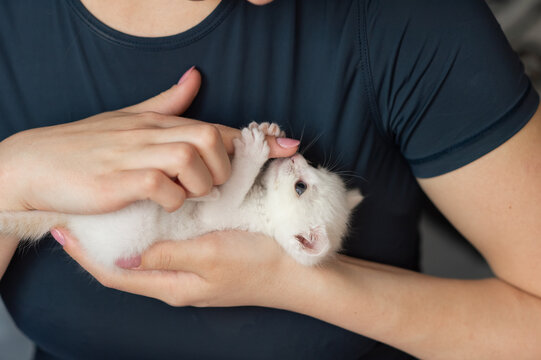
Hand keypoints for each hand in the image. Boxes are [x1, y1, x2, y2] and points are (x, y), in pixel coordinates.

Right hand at [0, 67, 298, 213]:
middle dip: (224, 165)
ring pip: (191, 159)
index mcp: (158, 123)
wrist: (35, 164)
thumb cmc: (85, 146)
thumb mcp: (128, 119)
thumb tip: (194, 77)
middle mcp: (152, 135)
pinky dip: (172, 198)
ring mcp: (136, 156)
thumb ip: (165, 103)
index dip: (256, 140)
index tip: (290, 147)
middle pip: (210, 137)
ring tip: (189, 193)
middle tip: (214, 184)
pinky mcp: (120, 181)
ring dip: (200, 182)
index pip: (217, 126)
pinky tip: (164, 202)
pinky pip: (163, 187)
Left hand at [59, 229, 306, 307]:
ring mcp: (192, 268)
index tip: (63, 231)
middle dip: (102, 241)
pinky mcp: (206, 253)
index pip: (114, 274)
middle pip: (127, 262)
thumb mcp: (210, 257)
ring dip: (128, 230)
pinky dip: (155, 224)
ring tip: (110, 206)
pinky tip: (153, 205)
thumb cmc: (257, 263)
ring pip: (148, 249)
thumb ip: (167, 256)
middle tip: (84, 212)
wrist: (299, 271)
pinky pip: (170, 240)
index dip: (86, 255)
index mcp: (172, 286)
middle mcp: (177, 279)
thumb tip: (126, 258)